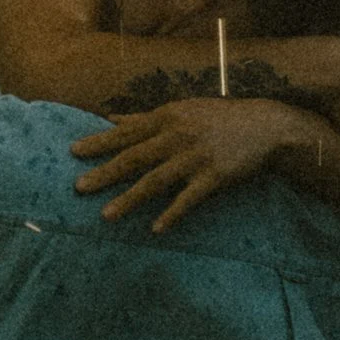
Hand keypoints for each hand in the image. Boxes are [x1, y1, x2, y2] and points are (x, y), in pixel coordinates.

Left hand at [72, 95, 312, 231]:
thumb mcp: (181, 110)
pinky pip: (188, 198)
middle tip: (78, 188)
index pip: (126, 132)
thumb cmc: (219, 118)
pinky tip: (155, 229)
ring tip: (106, 216)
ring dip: (129, 199)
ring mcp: (196, 157)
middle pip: (134, 158)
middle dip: (104, 173)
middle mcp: (178, 135)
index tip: (73, 152)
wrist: (266, 126)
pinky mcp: (215, 176)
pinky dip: (172, 213)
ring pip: (155, 181)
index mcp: (167, 117)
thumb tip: (111, 118)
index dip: (99, 142)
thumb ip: (145, 118)